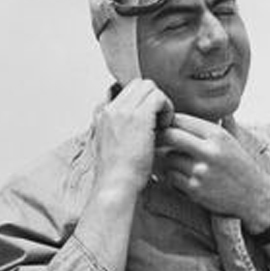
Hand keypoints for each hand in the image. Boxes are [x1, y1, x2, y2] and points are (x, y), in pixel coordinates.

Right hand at [91, 79, 173, 195]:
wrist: (116, 185)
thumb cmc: (119, 175)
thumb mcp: (113, 149)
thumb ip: (120, 133)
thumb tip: (137, 130)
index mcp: (103, 116)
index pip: (126, 92)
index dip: (142, 102)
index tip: (150, 120)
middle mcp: (110, 109)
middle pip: (138, 84)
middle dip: (153, 99)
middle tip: (158, 122)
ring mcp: (122, 111)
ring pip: (149, 87)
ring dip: (161, 103)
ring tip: (161, 126)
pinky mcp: (138, 116)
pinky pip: (158, 96)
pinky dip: (166, 109)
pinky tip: (164, 128)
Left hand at [157, 114, 269, 228]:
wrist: (255, 197)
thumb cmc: (241, 166)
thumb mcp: (233, 140)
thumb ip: (217, 124)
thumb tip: (203, 108)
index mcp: (218, 135)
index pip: (181, 120)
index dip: (169, 121)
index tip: (164, 125)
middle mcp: (210, 151)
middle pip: (170, 136)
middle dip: (160, 136)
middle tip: (156, 139)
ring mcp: (201, 171)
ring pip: (169, 158)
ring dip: (170, 160)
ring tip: (181, 163)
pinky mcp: (195, 189)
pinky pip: (172, 178)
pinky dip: (174, 177)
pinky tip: (186, 178)